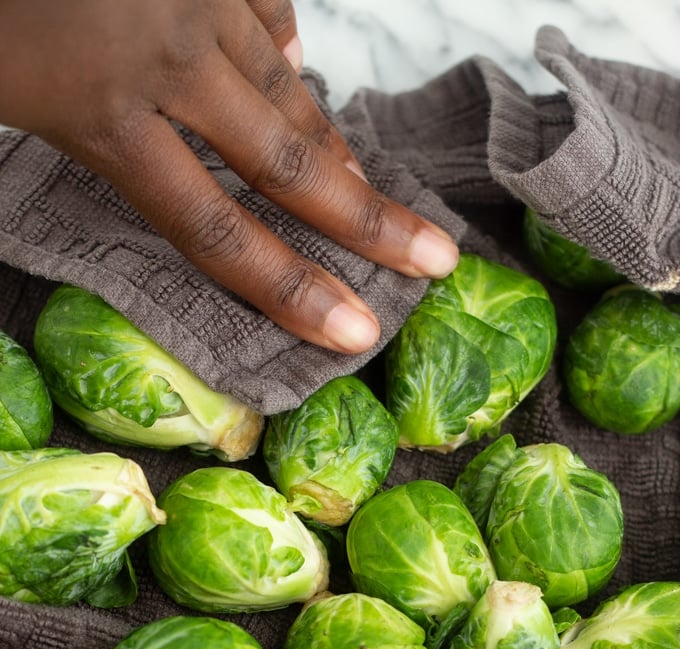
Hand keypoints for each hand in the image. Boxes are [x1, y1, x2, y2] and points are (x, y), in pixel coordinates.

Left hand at [0, 0, 457, 350]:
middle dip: (370, 223)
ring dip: (331, 147)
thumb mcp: (6, 90)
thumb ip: (92, 131)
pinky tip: (293, 69)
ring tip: (367, 195)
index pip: (215, 232)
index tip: (357, 332)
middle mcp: (167, 57)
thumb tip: (189, 151)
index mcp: (102, 114)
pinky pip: (266, 8)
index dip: (291, 291)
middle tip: (437, 260)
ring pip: (286, 88)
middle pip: (287, 165)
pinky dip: (282, 45)